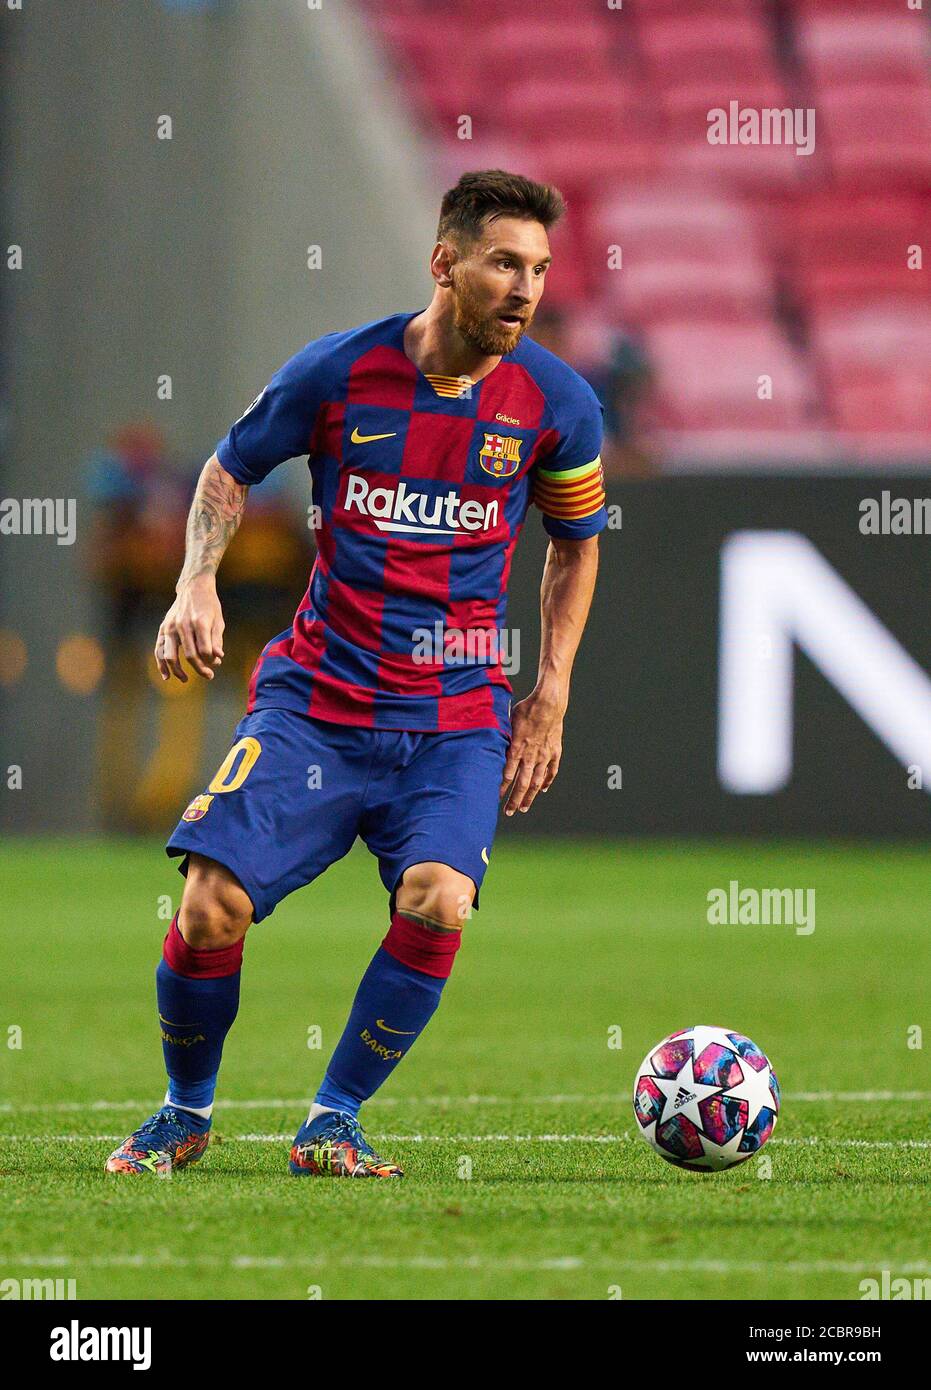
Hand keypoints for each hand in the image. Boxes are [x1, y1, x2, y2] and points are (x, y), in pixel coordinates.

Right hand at [155, 575, 224, 681]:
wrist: (193, 586)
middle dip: (200, 669)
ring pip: (170, 655)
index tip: (216, 662)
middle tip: (209, 675)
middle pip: (189, 655)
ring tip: (185, 679)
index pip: (204, 650)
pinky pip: (159, 649)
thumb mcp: (218, 620)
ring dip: (178, 670)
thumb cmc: (209, 605)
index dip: (211, 661)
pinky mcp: (163, 628)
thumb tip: (217, 658)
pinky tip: (166, 676)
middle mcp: (183, 625)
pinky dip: (161, 664)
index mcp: (199, 622)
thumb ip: (217, 640)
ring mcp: (171, 627)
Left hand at [499, 684, 565, 815]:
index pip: (507, 774)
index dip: (500, 788)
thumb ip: (501, 738)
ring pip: (537, 781)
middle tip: (508, 812)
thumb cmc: (526, 709)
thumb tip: (488, 746)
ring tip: (524, 808)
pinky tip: (542, 789)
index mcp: (517, 748)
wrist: (549, 703)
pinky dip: (547, 781)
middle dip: (514, 800)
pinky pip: (551, 771)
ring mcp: (545, 755)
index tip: (494, 798)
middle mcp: (531, 755)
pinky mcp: (555, 752)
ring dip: (530, 796)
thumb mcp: (508, 722)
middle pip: (522, 783)